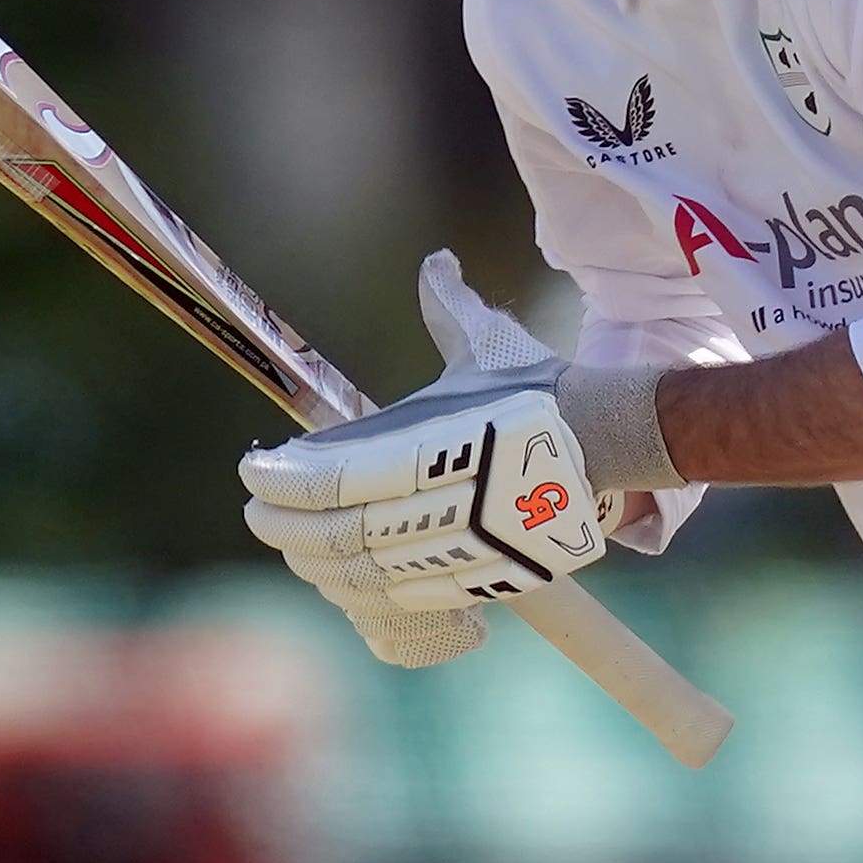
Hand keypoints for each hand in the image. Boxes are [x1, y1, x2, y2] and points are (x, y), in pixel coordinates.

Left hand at [237, 253, 601, 623]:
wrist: (608, 440)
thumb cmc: (536, 388)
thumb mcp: (490, 343)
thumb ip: (448, 307)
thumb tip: (436, 262)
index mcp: (437, 441)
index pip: (334, 478)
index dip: (282, 482)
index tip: (254, 473)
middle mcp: (450, 500)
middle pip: (343, 533)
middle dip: (287, 528)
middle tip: (258, 514)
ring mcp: (471, 546)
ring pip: (370, 574)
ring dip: (319, 565)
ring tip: (293, 547)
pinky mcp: (489, 578)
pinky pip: (409, 600)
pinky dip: (365, 596)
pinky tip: (340, 581)